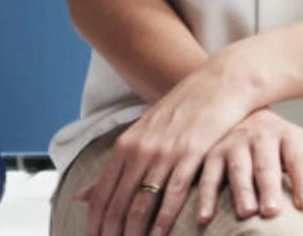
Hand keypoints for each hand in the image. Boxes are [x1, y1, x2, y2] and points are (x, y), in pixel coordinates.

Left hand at [74, 51, 259, 235]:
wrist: (221, 82)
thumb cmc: (184, 109)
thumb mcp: (144, 132)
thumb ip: (116, 166)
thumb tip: (81, 196)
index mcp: (126, 144)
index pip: (102, 194)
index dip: (95, 223)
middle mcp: (141, 149)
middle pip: (118, 203)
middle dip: (112, 233)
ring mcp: (166, 152)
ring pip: (142, 203)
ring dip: (135, 232)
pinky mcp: (192, 153)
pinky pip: (174, 194)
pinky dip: (165, 219)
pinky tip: (161, 235)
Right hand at [194, 109, 302, 225]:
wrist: (248, 114)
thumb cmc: (285, 145)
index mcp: (291, 136)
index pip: (299, 158)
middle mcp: (263, 136)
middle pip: (267, 163)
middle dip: (270, 187)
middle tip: (273, 212)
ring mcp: (236, 142)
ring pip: (238, 168)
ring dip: (241, 191)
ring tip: (247, 213)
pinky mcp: (213, 152)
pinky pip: (208, 175)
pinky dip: (206, 196)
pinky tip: (206, 216)